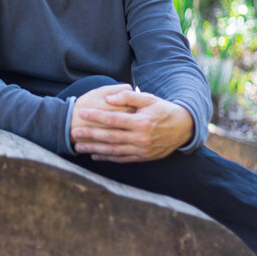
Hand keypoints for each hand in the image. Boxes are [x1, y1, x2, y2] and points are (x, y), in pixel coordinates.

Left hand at [70, 86, 193, 162]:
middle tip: (73, 132)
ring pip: (114, 150)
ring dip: (94, 149)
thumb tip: (108, 98)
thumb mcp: (148, 99)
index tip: (81, 113)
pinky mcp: (143, 158)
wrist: (183, 128)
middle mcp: (141, 138)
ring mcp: (142, 150)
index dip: (96, 116)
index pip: (114, 119)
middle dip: (90, 135)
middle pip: (110, 137)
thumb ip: (128, 96)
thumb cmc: (162, 110)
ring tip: (78, 146)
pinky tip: (95, 155)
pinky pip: (122, 159)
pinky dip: (107, 158)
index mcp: (142, 122)